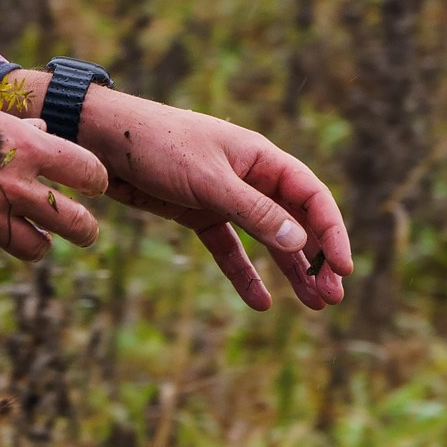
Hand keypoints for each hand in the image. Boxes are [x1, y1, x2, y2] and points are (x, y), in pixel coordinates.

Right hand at [0, 52, 106, 274]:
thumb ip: (13, 127)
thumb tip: (42, 133)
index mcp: (24, 147)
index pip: (87, 171)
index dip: (94, 180)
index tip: (91, 186)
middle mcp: (13, 187)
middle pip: (76, 223)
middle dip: (84, 229)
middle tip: (83, 231)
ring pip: (35, 250)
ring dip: (31, 243)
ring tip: (21, 236)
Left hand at [61, 84, 352, 312]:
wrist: (102, 140)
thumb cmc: (157, 145)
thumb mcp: (208, 179)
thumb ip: (253, 210)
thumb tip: (300, 240)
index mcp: (261, 158)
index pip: (312, 196)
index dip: (333, 232)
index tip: (343, 269)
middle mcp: (250, 177)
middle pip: (296, 221)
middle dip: (318, 258)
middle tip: (332, 298)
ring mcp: (225, 197)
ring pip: (268, 239)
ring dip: (291, 270)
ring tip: (314, 305)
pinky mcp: (199, 213)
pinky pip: (230, 248)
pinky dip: (245, 274)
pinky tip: (260, 302)